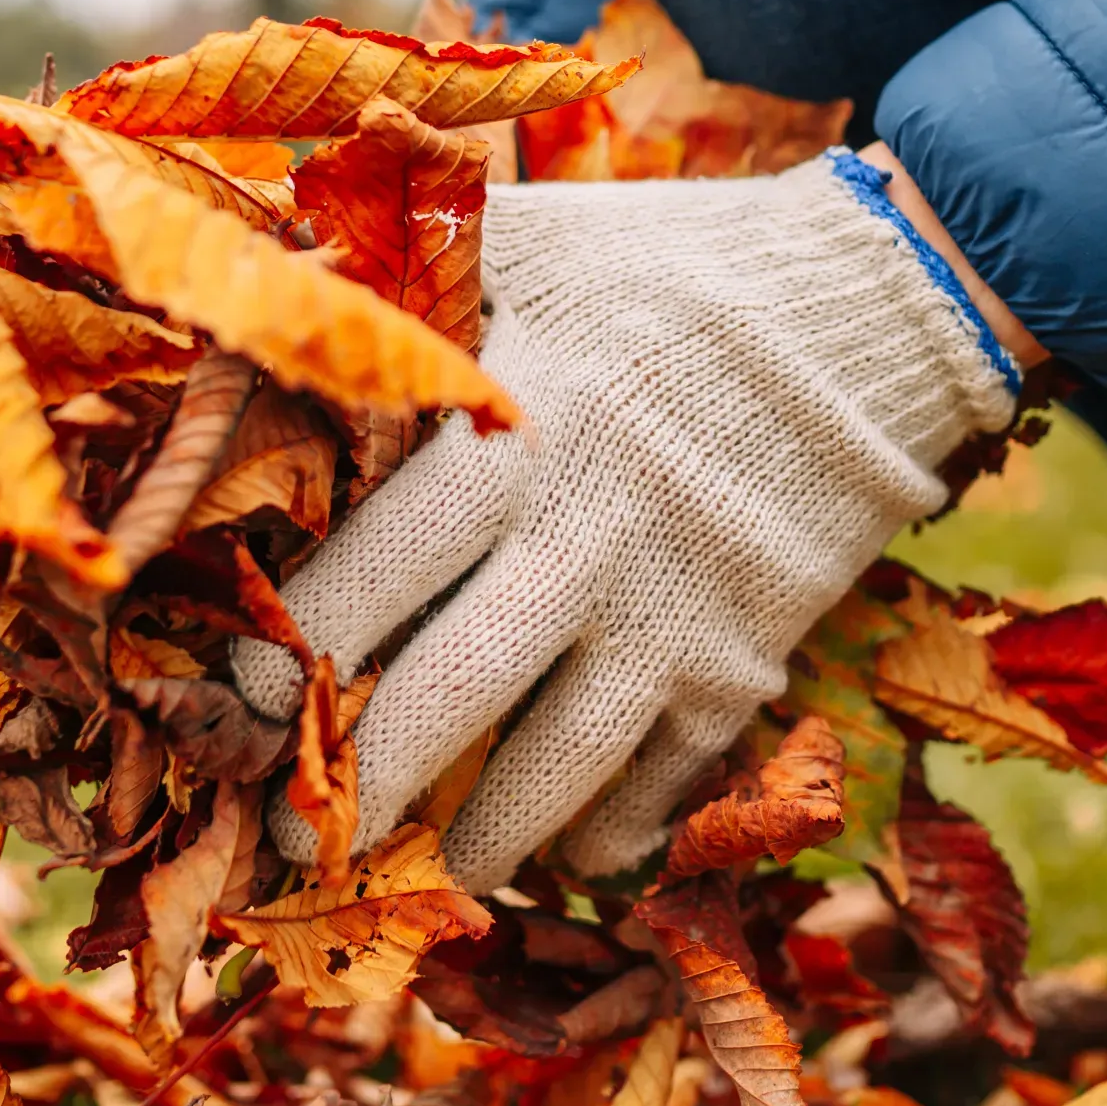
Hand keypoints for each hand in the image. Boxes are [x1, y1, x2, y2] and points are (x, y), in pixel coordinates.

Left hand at [232, 149, 1022, 891]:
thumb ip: (407, 262)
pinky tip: (562, 847)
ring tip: (426, 867)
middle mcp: (585, 543)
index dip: (294, 652)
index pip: (374, 571)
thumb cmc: (670, 268)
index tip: (234, 703)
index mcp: (514, 438)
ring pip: (555, 766)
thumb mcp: (532, 238)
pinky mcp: (747, 660)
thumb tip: (270, 253)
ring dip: (479, 833)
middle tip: (288, 839)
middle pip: (446, 695)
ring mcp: (673, 614)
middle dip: (356, 782)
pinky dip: (608, 830)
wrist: (872, 308)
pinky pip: (665, 779)